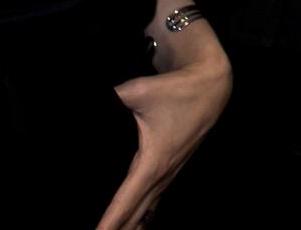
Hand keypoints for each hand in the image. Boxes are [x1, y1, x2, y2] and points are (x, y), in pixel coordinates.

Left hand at [93, 31, 230, 229]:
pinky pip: (154, 200)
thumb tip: (88, 101)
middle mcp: (162, 174)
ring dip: (130, 226)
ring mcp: (170, 173)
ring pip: (146, 210)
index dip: (110, 222)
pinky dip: (142, 216)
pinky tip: (137, 224)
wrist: (211, 85)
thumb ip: (112, 98)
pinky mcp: (173, 167)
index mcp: (153, 162)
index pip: (125, 201)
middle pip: (136, 215)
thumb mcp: (140, 91)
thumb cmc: (177, 89)